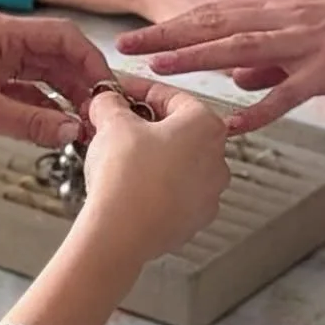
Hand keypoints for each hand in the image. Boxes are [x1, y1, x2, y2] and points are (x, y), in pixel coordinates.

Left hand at [0, 12, 112, 159]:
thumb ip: (32, 120)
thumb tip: (75, 129)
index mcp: (0, 32)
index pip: (62, 36)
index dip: (89, 60)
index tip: (108, 89)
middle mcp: (0, 44)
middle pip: (56, 57)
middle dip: (81, 83)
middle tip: (102, 115)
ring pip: (43, 79)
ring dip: (65, 100)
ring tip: (86, 127)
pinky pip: (25, 96)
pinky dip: (43, 111)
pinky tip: (58, 129)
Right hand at [79, 75, 229, 259]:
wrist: (119, 233)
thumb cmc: (127, 177)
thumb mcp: (112, 123)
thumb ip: (110, 103)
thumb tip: (107, 101)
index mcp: (206, 126)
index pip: (171, 96)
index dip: (138, 91)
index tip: (120, 94)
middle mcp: (217, 159)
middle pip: (177, 129)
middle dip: (144, 124)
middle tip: (116, 124)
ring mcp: (208, 194)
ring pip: (176, 162)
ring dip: (149, 155)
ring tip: (118, 155)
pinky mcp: (193, 221)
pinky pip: (173, 192)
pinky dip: (154, 184)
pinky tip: (128, 184)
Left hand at [118, 0, 324, 131]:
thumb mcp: (310, 29)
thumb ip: (270, 56)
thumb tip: (233, 77)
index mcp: (277, 7)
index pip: (212, 14)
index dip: (171, 26)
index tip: (136, 36)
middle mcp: (283, 19)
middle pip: (214, 26)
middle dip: (167, 37)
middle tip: (125, 48)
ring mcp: (305, 44)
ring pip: (241, 51)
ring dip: (197, 60)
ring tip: (161, 72)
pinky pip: (289, 92)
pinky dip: (259, 108)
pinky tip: (233, 124)